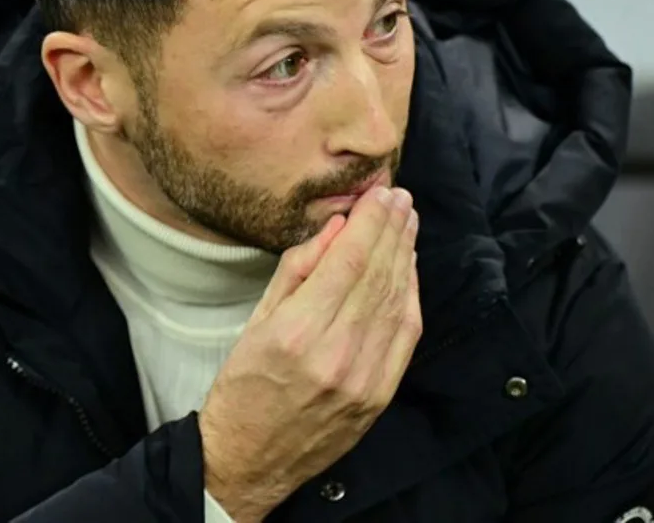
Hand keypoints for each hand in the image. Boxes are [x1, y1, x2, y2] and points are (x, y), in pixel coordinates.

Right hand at [199, 186, 421, 521]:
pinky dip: (410, 295)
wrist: (249, 459)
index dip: (370, 221)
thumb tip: (336, 226)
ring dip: (406, 256)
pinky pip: (405, 334)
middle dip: (392, 230)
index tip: (381, 193)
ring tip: (408, 222)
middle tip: (400, 197)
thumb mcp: (256, 320)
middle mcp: (336, 353)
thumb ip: (298, 270)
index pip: (349, 260)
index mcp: (298, 331)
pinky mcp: (380, 395)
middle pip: (378, 275)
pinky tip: (408, 267)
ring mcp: (364, 377)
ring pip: (397, 300)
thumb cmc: (244, 385)